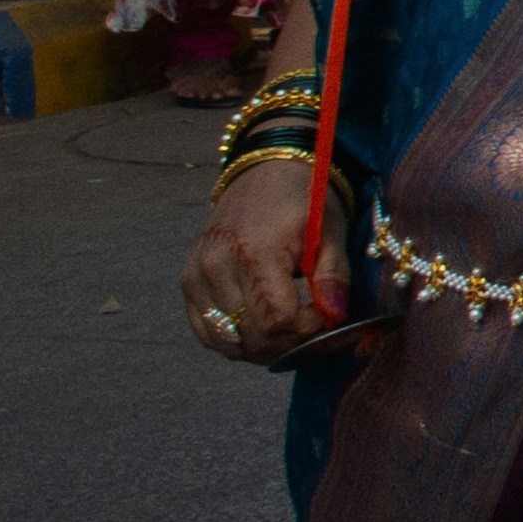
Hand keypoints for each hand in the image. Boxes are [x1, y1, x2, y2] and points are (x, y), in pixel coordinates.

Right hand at [179, 155, 352, 364]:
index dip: (307, 330)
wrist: (263, 172)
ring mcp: (196, 277)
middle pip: (251, 336)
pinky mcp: (188, 284)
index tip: (328, 318)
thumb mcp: (330, 231)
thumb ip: (333, 276)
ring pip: (227, 341)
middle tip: (313, 329)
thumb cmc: (303, 200)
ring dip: (263, 349)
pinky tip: (262, 329)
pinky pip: (207, 333)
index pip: (277, 319)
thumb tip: (335, 317)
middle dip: (289, 343)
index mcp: (254, 250)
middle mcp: (216, 266)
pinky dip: (236, 340)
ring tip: (290, 332)